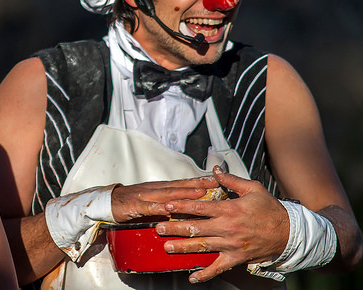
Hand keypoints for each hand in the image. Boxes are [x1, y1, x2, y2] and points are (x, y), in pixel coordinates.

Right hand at [111, 176, 218, 222]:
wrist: (107, 201)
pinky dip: (160, 208)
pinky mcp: (136, 206)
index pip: (182, 183)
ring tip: (200, 193)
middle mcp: (155, 189)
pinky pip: (150, 207)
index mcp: (159, 188)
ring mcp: (146, 196)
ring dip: (185, 193)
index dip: (198, 181)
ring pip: (168, 194)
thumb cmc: (129, 202)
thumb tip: (186, 209)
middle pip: (179, 186)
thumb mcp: (151, 201)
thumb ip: (167, 204)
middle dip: (198, 184)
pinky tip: (169, 210)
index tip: (214, 179)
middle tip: (214, 183)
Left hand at [155, 166, 288, 282]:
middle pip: (196, 228)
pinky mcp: (236, 258)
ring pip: (202, 247)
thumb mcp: (252, 189)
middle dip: (175, 228)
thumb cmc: (270, 209)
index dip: (181, 206)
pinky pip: (218, 268)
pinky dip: (205, 274)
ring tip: (166, 247)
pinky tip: (192, 276)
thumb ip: (231, 180)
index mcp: (229, 209)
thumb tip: (215, 170)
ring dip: (183, 248)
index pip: (199, 207)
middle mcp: (227, 228)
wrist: (289, 232)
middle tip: (158, 227)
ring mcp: (231, 245)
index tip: (166, 205)